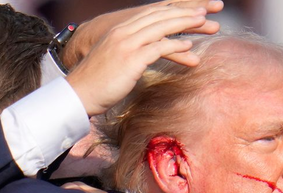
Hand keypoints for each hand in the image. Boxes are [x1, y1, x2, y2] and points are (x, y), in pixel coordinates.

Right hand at [65, 4, 211, 116]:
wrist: (79, 93)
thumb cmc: (96, 83)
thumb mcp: (112, 60)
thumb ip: (126, 51)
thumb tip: (141, 55)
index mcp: (119, 30)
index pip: (150, 14)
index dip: (171, 10)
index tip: (189, 9)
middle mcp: (123, 32)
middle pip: (159, 16)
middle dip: (182, 12)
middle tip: (203, 10)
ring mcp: (127, 44)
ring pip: (161, 27)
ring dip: (184, 24)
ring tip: (203, 22)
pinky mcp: (131, 59)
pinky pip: (158, 48)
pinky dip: (175, 46)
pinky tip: (188, 47)